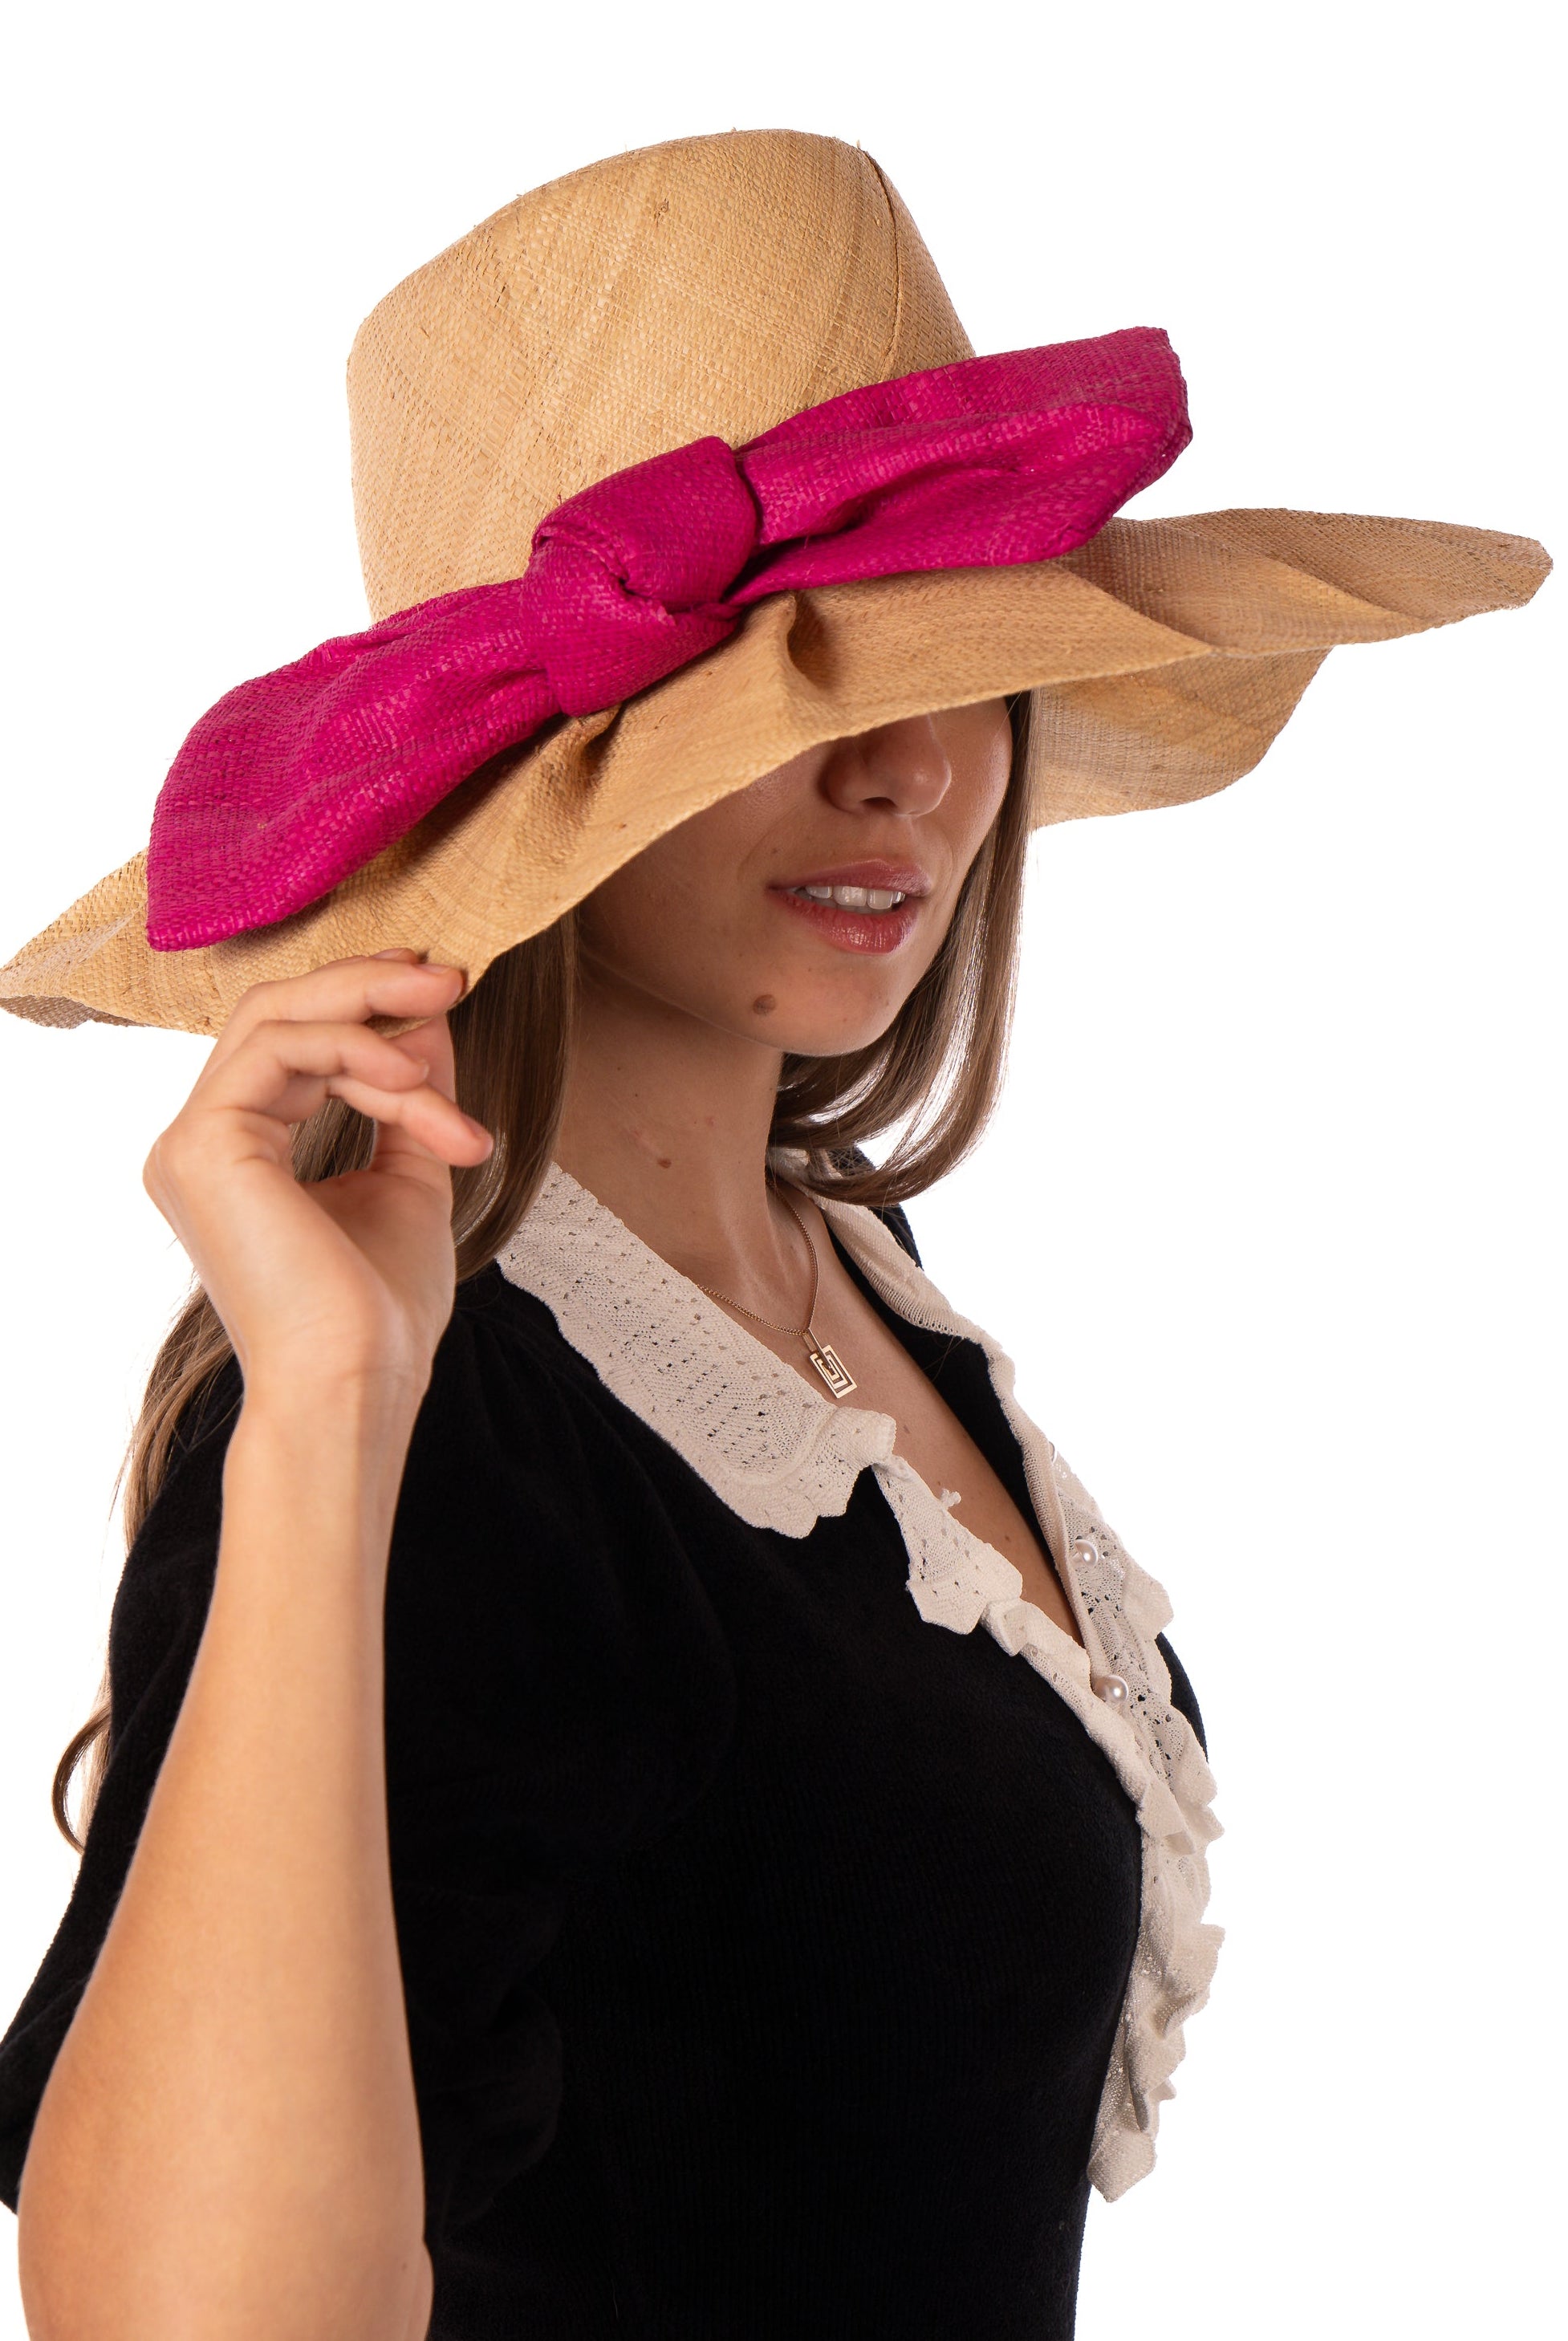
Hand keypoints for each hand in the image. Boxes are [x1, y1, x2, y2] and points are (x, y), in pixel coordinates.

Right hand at [143, 952, 493, 1409]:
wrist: (354, 1384)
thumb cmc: (377, 1313)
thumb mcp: (409, 1178)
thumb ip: (410, 1097)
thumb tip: (429, 1019)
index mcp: (236, 1153)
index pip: (296, 1044)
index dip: (372, 1012)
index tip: (449, 1000)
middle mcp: (199, 1143)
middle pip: (275, 1013)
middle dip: (369, 985)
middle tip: (450, 976)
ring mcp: (190, 1143)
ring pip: (277, 1017)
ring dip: (376, 1012)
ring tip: (448, 1020)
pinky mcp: (202, 1144)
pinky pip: (281, 1048)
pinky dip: (357, 1050)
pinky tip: (413, 1080)